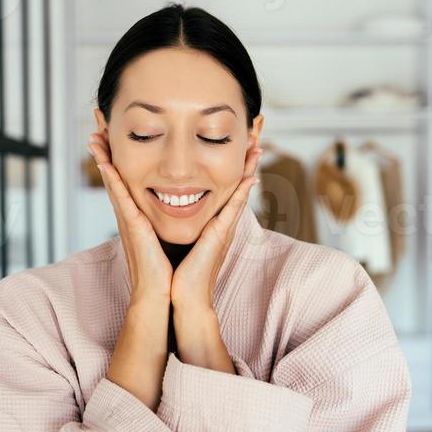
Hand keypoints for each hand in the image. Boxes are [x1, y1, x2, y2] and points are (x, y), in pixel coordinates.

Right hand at [87, 132, 173, 303]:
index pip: (128, 178)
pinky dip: (111, 178)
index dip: (120, 154)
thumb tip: (188, 205)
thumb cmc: (170, 271)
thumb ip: (177, 221)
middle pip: (115, 173)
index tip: (115, 132)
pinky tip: (104, 161)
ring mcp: (129, 220)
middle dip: (106, 147)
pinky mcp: (132, 227)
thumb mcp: (174, 238)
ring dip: (103, 156)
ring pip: (113, 180)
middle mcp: (131, 214)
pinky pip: (120, 197)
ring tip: (94, 132)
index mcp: (140, 215)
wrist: (164, 297)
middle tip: (97, 121)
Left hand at [170, 148, 262, 312]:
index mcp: (212, 222)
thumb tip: (172, 212)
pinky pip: (235, 206)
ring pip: (240, 189)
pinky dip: (243, 189)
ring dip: (250, 165)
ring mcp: (225, 228)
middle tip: (258, 132)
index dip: (235, 165)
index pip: (226, 186)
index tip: (241, 143)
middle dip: (248, 158)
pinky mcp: (221, 235)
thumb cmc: (179, 274)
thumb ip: (182, 227)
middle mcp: (222, 222)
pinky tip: (252, 172)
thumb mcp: (180, 241)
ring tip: (259, 142)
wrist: (183, 298)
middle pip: (239, 182)